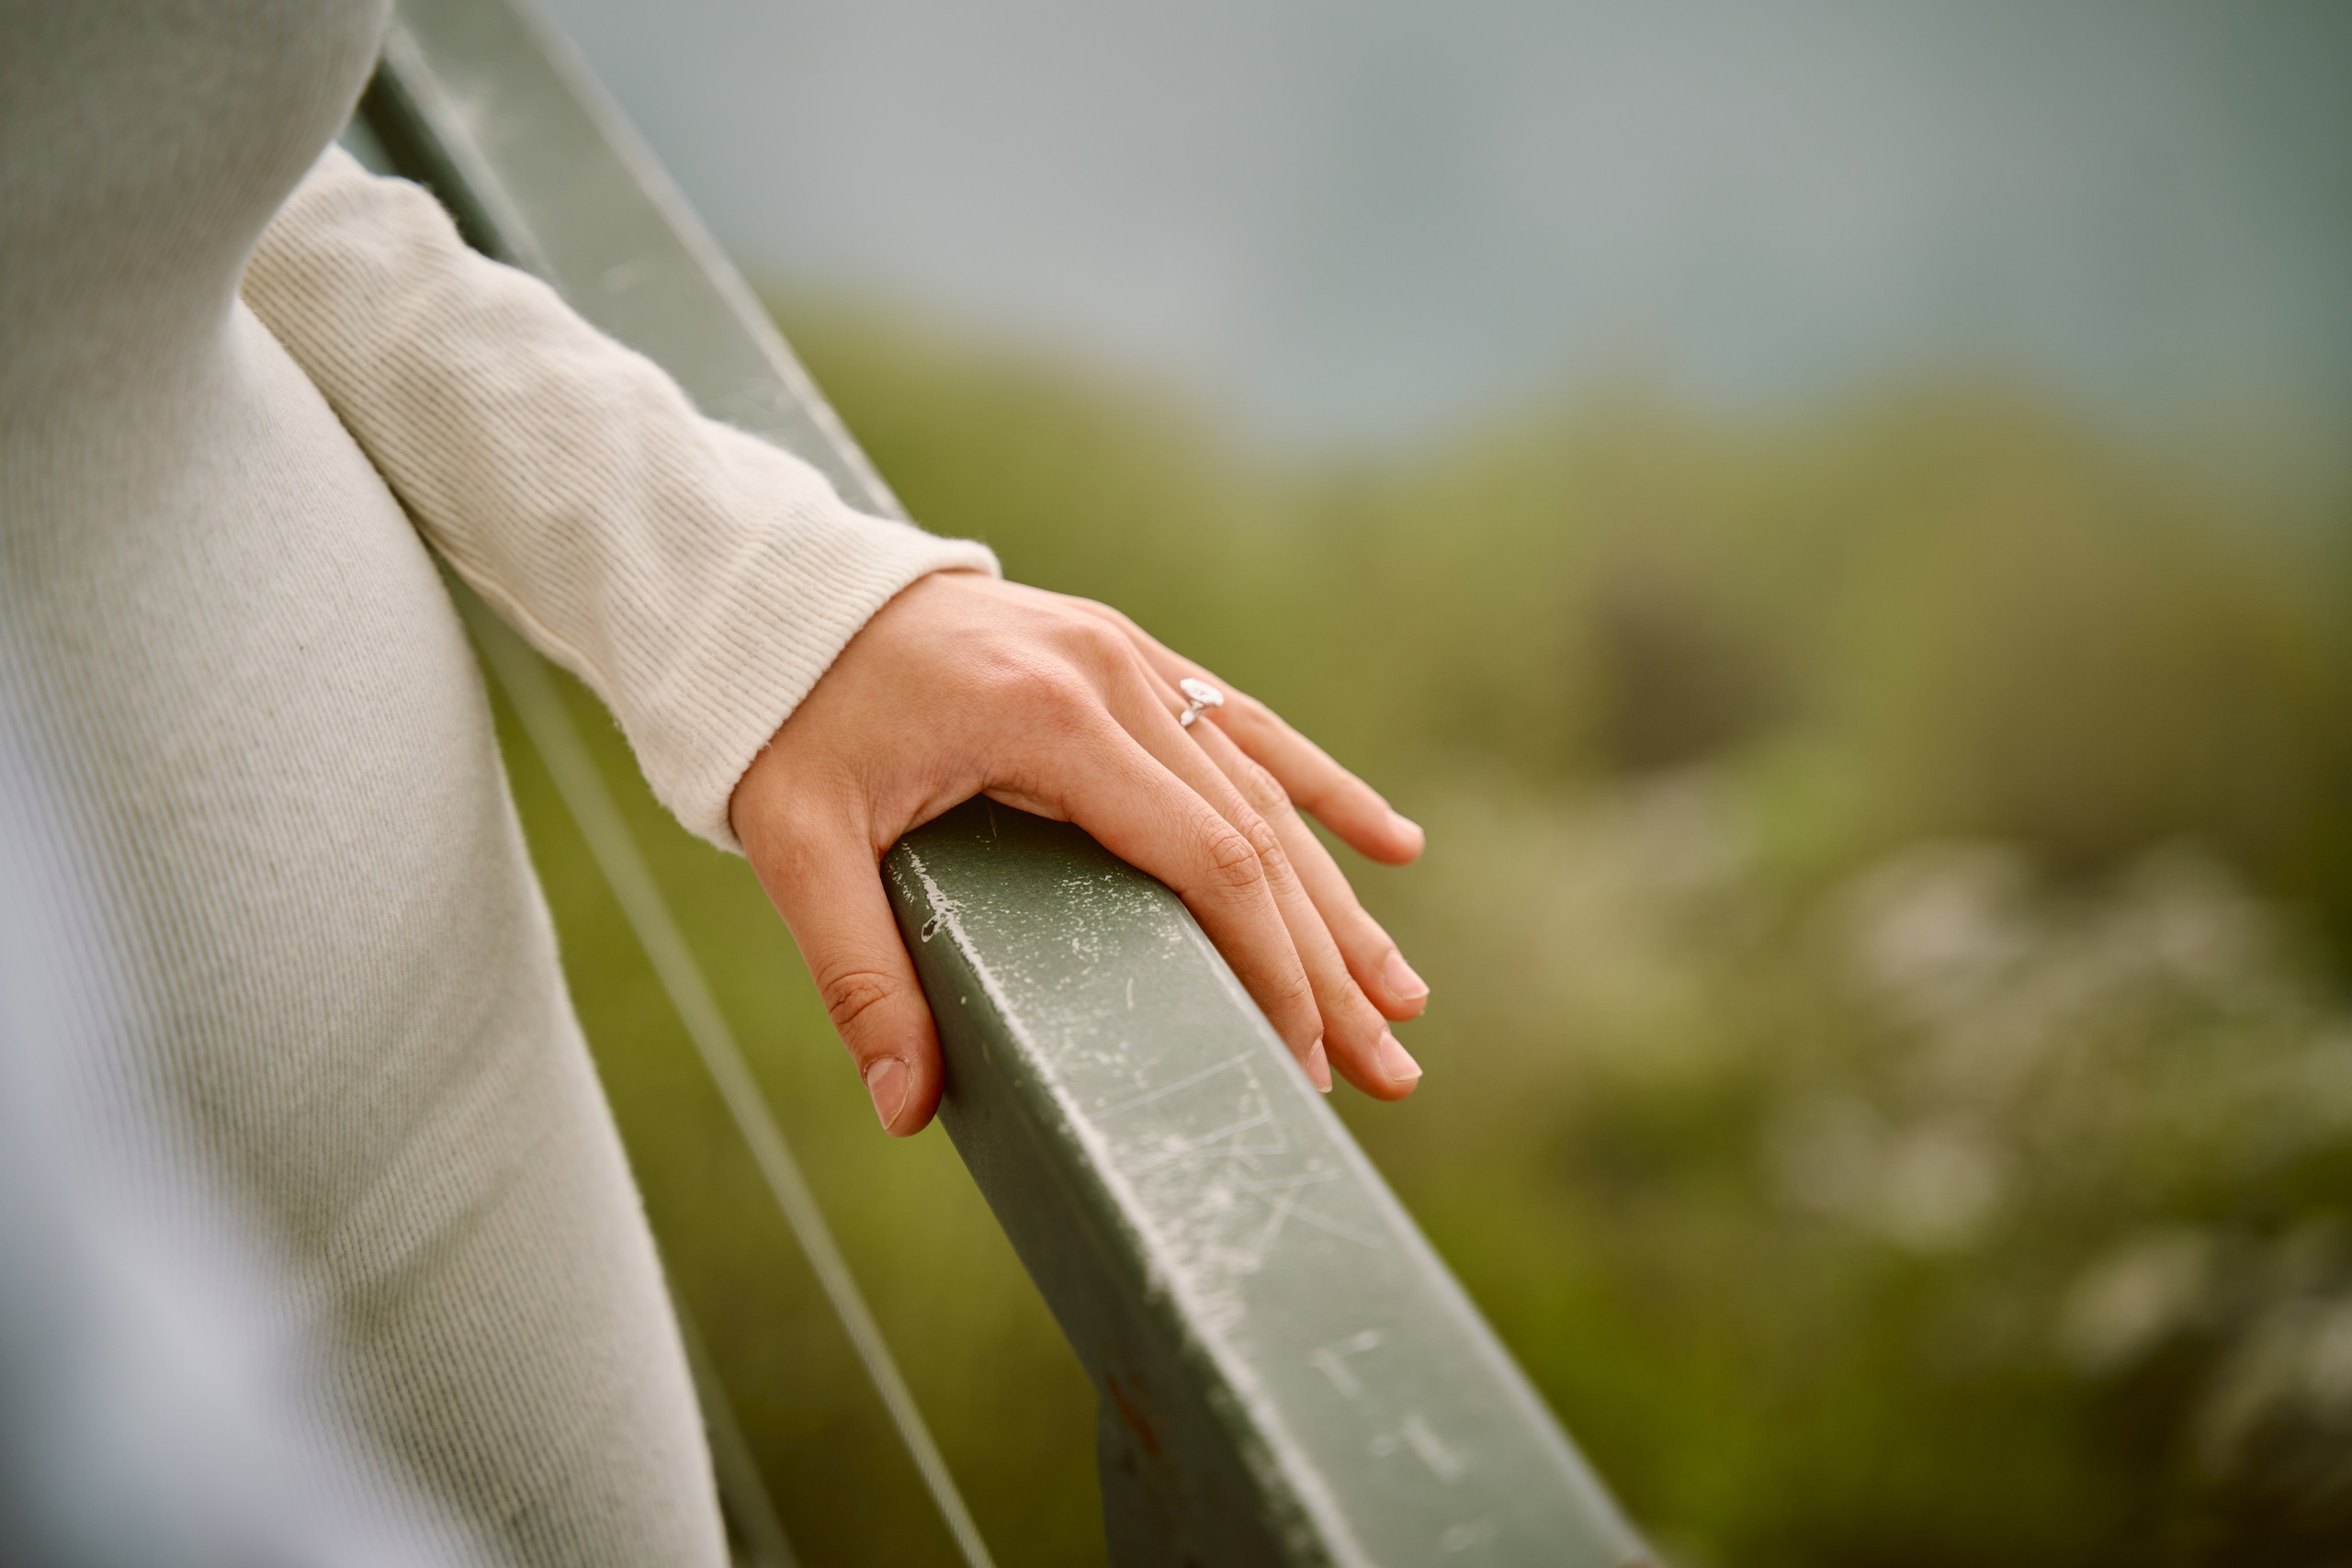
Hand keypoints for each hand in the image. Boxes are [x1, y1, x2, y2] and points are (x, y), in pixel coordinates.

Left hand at [730, 571, 1430, 1134]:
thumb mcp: (800, 847)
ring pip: (1266, 792)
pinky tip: (1392, 844)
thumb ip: (859, 974)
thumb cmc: (785, 720)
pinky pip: (1245, 726)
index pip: (1205, 861)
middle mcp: (1114, 676)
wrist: (778, 594)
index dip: (1269, 968)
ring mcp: (1130, 657)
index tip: (1299, 1061)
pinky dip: (1318, 788)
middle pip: (1259, 840)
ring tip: (1406, 996)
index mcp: (1050, 720)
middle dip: (1329, 966)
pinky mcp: (1125, 655)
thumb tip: (905, 1107)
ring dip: (1340, 900)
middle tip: (1387, 1068)